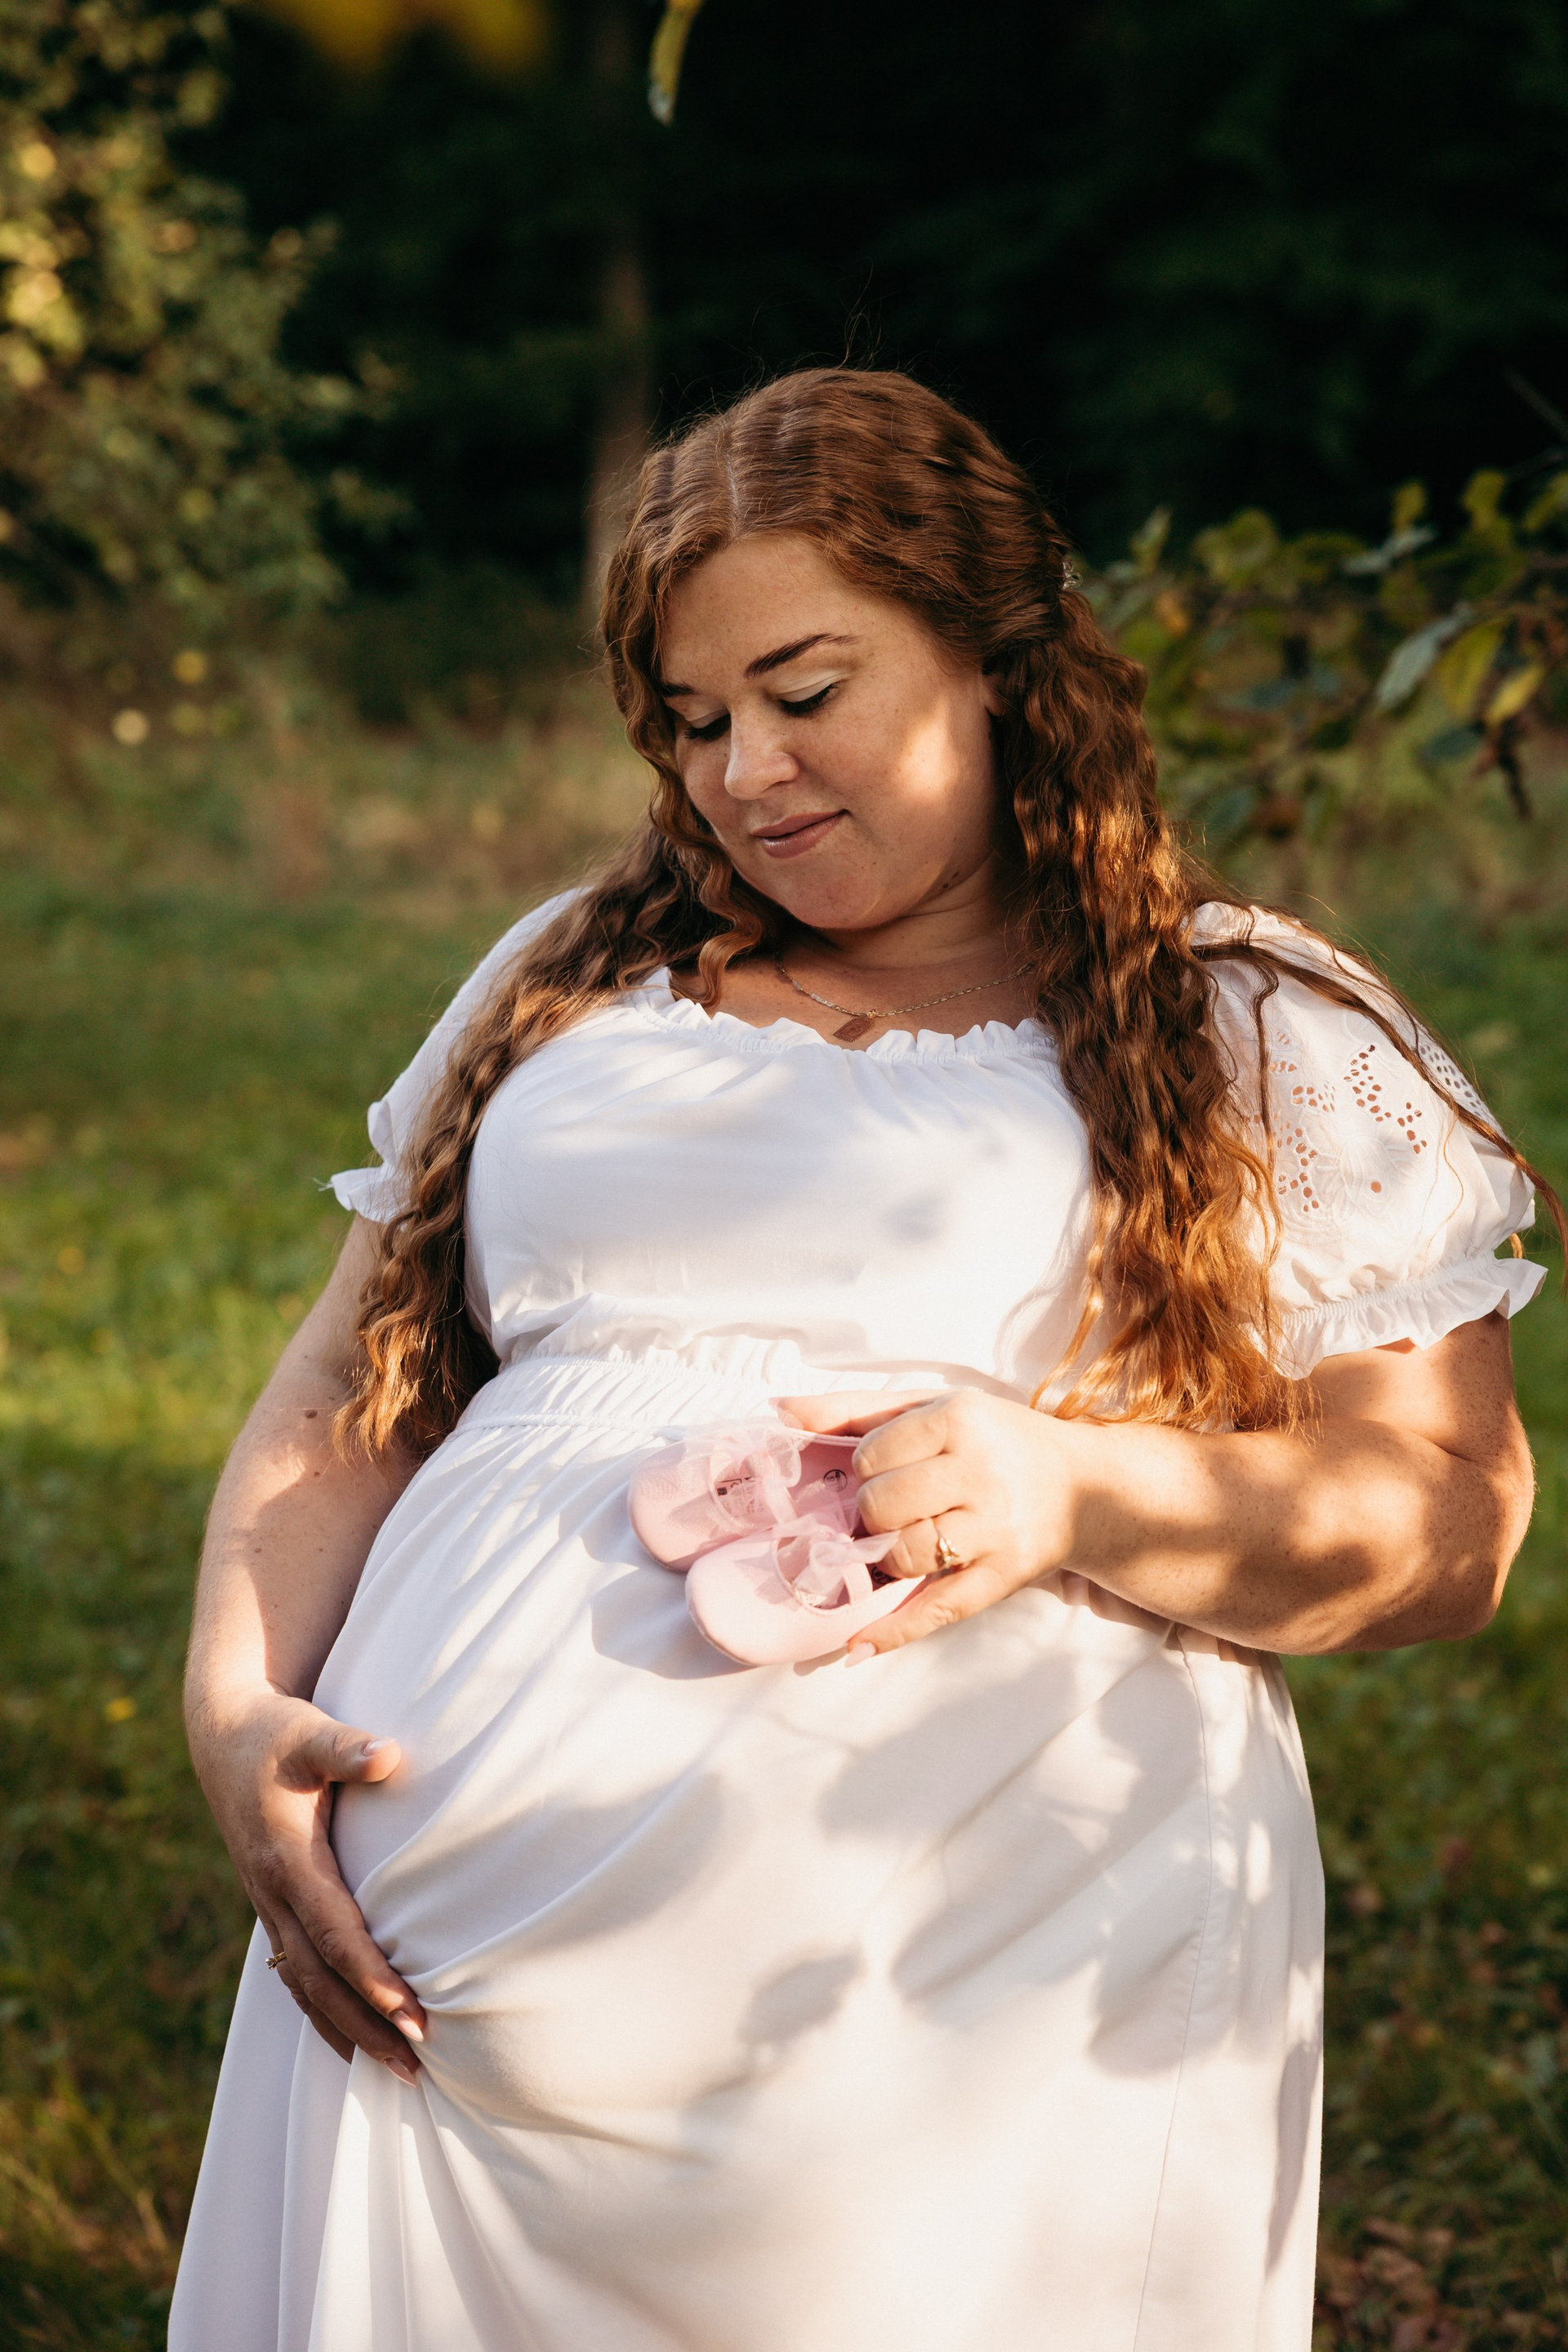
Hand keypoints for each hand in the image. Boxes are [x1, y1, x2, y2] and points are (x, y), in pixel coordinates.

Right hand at [187, 1690, 425, 2079]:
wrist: (223, 1733)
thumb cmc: (276, 1731)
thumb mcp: (310, 1732)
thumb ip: (347, 1747)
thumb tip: (389, 1756)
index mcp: (287, 1860)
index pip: (336, 1935)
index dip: (373, 1978)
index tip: (413, 2015)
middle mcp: (273, 1893)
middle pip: (320, 1980)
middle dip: (367, 2025)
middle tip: (417, 2064)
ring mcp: (268, 1904)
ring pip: (304, 1986)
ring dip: (348, 2031)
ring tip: (397, 2070)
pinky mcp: (271, 1903)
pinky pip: (294, 1972)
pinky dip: (322, 2011)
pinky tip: (351, 2039)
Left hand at [777, 1387, 1074, 1658]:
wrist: (1085, 1487)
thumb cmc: (994, 1441)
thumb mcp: (933, 1408)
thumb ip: (855, 1409)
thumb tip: (778, 1411)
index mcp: (961, 1420)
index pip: (872, 1455)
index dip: (864, 1468)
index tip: (883, 1469)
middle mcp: (981, 1473)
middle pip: (882, 1506)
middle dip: (871, 1513)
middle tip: (890, 1510)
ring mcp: (995, 1530)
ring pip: (905, 1554)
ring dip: (886, 1557)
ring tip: (899, 1543)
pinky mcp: (1004, 1576)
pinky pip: (940, 1610)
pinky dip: (894, 1631)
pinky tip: (856, 1645)